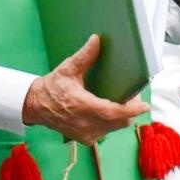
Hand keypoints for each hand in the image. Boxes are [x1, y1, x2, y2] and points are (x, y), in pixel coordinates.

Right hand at [22, 35, 147, 144]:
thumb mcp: (67, 69)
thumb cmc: (51, 87)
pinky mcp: (85, 139)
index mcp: (82, 106)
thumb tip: (97, 40)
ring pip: (115, 127)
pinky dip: (111, 122)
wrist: (35, 106)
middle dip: (130, 109)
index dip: (131, 110)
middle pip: (120, 121)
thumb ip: (85, 56)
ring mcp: (86, 134)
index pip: (114, 112)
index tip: (144, 105)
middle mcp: (86, 124)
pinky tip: (107, 110)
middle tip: (132, 95)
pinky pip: (106, 132)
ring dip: (121, 116)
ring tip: (121, 101)